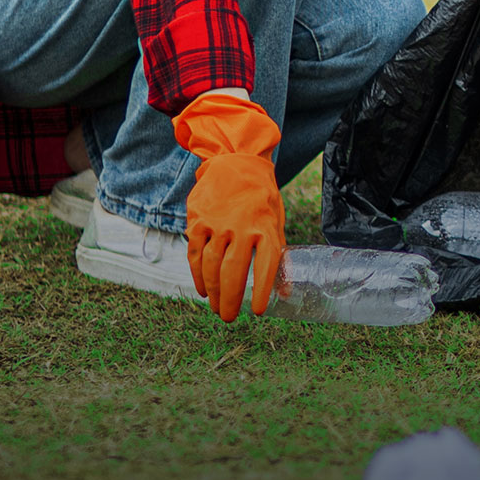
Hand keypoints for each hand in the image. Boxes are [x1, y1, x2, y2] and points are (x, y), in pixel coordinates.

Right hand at [171, 93, 284, 321]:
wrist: (235, 162)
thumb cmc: (261, 198)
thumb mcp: (276, 223)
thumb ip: (278, 256)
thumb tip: (284, 293)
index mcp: (266, 228)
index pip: (266, 266)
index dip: (261, 291)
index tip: (257, 311)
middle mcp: (241, 227)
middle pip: (233, 271)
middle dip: (230, 299)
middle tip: (229, 318)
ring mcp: (217, 223)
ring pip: (212, 265)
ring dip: (212, 291)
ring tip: (216, 308)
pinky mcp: (198, 220)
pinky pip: (195, 253)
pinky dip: (197, 275)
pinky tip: (201, 289)